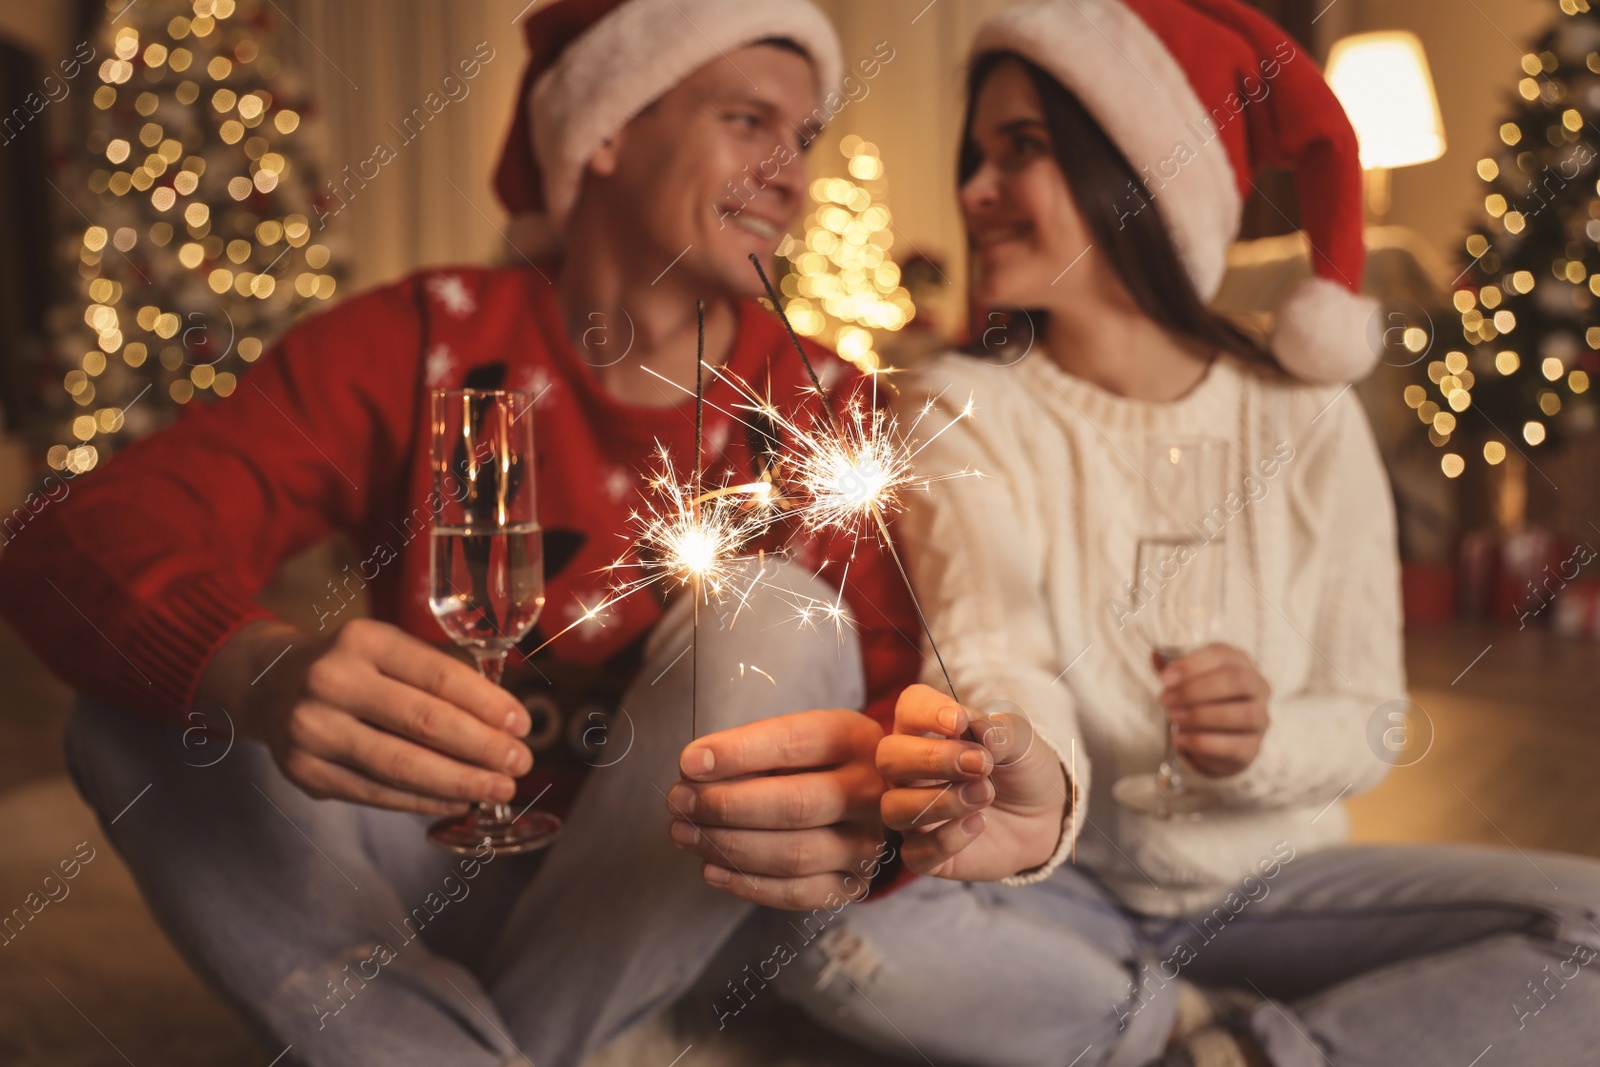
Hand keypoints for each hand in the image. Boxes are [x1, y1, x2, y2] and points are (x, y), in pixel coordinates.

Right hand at [199, 618, 532, 813]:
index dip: (487, 704)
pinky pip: (377, 793)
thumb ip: (438, 674)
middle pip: (423, 722)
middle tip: (521, 763)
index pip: (438, 676)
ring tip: (499, 789)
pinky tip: (458, 801)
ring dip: (460, 782)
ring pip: (401, 765)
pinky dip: (424, 801)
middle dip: (482, 748)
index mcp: (363, 641)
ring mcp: (313, 730)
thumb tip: (505, 719)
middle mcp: (332, 682)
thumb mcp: (387, 648)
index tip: (522, 724)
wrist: (268, 685)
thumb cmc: (352, 667)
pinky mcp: (305, 773)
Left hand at [665, 709, 889, 910]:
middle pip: (795, 806)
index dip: (738, 754)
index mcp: (853, 739)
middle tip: (680, 801)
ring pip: (793, 854)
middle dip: (727, 805)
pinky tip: (710, 868)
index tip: (689, 762)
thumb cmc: (810, 762)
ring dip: (728, 846)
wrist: (861, 799)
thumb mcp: (791, 738)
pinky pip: (795, 893)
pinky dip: (746, 884)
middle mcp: (871, 792)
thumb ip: (748, 751)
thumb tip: (693, 772)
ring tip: (684, 833)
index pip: (794, 744)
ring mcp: (866, 843)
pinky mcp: (853, 883)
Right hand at [876, 684, 1068, 880]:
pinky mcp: (925, 853)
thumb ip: (1003, 733)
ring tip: (985, 793)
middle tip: (981, 764)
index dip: (926, 711)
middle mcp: (910, 771)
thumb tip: (983, 731)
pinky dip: (946, 840)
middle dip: (932, 758)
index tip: (959, 720)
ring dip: (940, 801)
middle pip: (888, 757)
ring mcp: (913, 813)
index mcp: (927, 731)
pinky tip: (979, 824)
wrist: (1044, 817)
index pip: (908, 708)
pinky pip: (915, 853)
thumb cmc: (1021, 769)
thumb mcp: (1023, 743)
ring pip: (894, 807)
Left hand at [1157, 643, 1270, 776]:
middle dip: (1197, 690)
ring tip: (1173, 717)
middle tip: (1166, 700)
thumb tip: (1156, 654)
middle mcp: (1258, 687)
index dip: (1193, 664)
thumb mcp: (1186, 680)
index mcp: (1241, 662)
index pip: (1223, 655)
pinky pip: (1233, 745)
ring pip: (1243, 714)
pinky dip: (1202, 741)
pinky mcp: (1252, 747)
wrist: (1217, 741)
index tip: (1165, 678)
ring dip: (1202, 715)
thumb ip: (1172, 667)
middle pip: (1237, 681)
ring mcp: (1261, 718)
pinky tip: (1179, 738)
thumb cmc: (1202, 700)